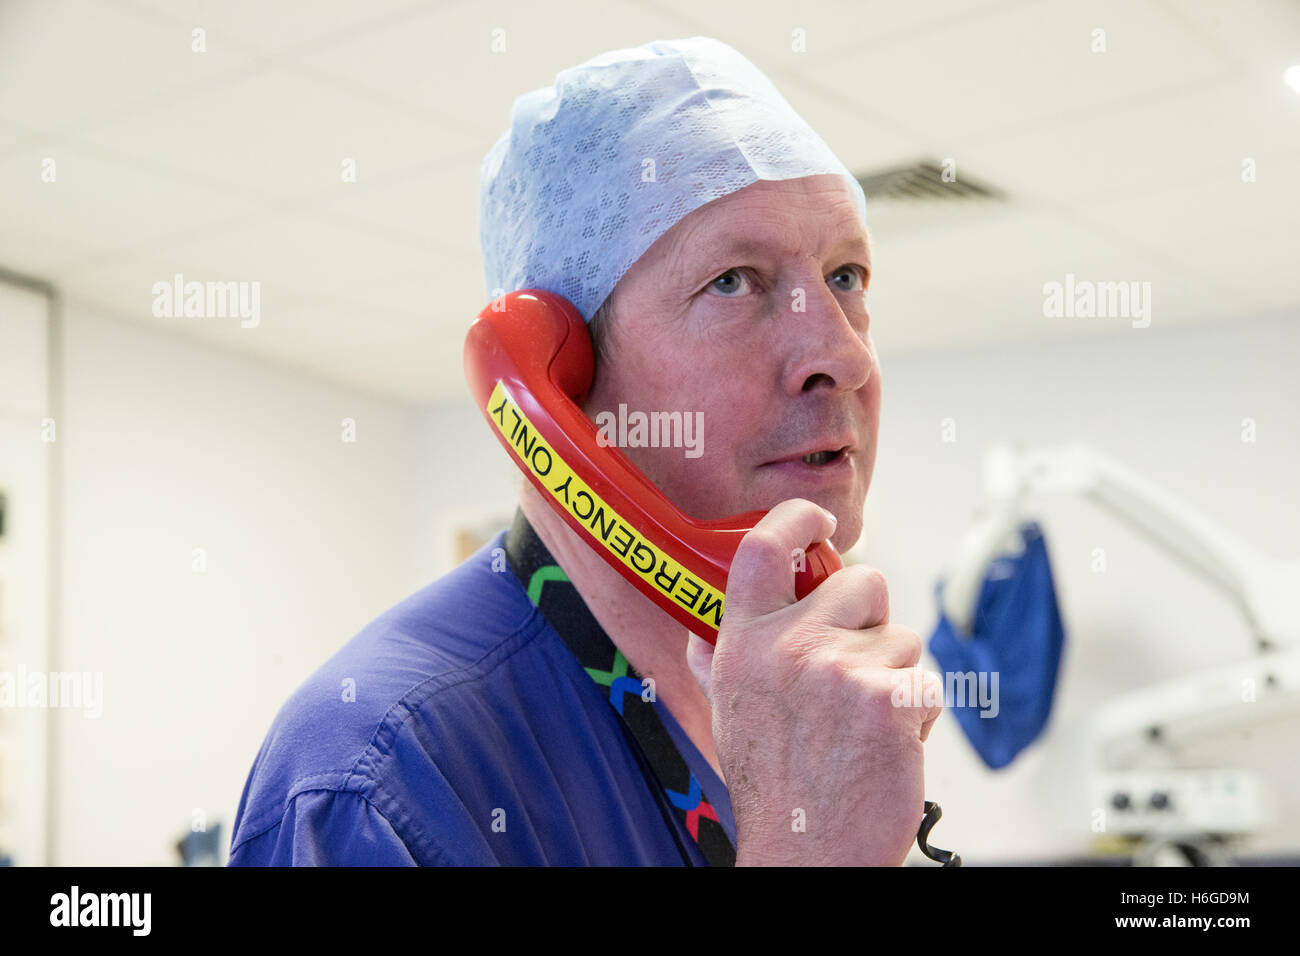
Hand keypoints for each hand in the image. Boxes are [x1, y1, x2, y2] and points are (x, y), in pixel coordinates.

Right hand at [687, 498, 942, 865]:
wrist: (807, 852)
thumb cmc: (772, 785)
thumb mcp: (727, 713)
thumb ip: (717, 664)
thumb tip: (700, 637)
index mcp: (743, 643)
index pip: (763, 548)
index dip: (797, 518)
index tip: (819, 519)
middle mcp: (787, 647)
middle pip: (863, 581)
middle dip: (871, 620)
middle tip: (853, 669)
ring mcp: (840, 670)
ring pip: (902, 636)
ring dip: (895, 675)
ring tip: (864, 723)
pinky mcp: (890, 699)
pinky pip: (926, 681)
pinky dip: (918, 714)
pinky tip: (888, 745)